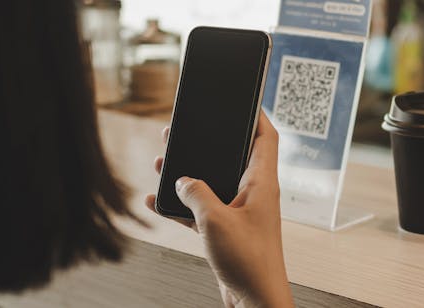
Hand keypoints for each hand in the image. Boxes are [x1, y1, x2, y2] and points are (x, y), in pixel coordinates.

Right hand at [145, 111, 292, 307]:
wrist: (254, 301)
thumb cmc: (249, 262)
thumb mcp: (216, 220)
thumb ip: (196, 193)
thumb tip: (183, 180)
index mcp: (262, 183)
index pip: (266, 137)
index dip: (255, 114)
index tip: (242, 99)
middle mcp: (254, 194)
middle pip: (232, 156)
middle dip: (208, 142)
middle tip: (185, 130)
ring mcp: (241, 212)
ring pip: (213, 182)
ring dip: (189, 173)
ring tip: (164, 161)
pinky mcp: (228, 231)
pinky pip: (202, 210)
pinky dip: (181, 205)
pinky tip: (157, 201)